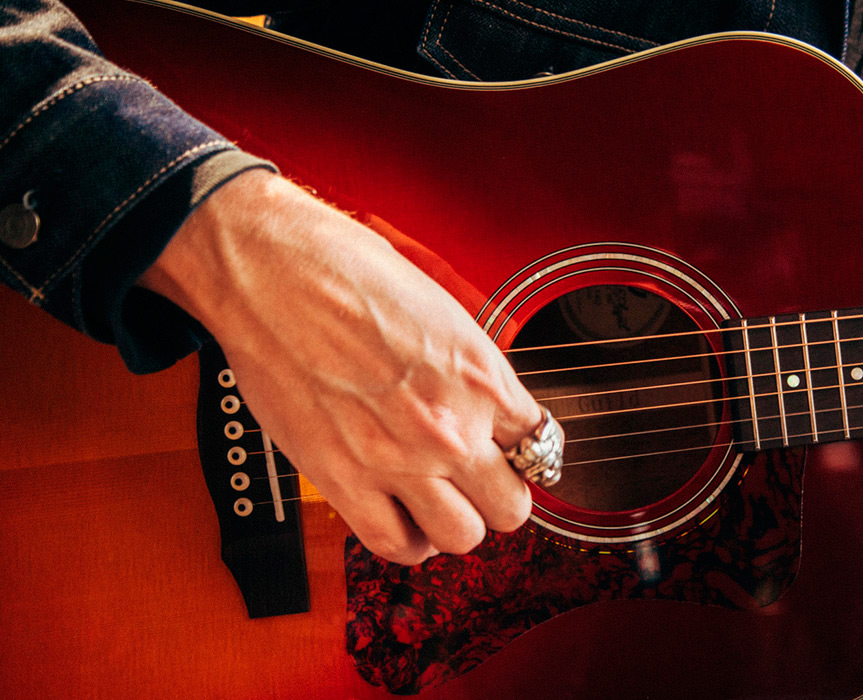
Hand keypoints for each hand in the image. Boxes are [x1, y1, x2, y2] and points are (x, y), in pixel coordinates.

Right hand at [139, 170, 537, 564]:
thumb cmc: (348, 273)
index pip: (540, 446)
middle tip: (477, 480)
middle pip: (511, 507)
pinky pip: (396, 545)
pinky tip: (403, 516)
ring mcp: (399, 460)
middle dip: (499, 496)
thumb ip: (471, 373)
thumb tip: (489, 412)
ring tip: (438, 500)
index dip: (523, 451)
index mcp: (481, 377)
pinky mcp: (343, 480)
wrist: (270, 269)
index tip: (506, 451)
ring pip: (462, 538)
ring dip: (455, 523)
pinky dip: (408, 540)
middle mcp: (450, 425)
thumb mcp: (443, 314)